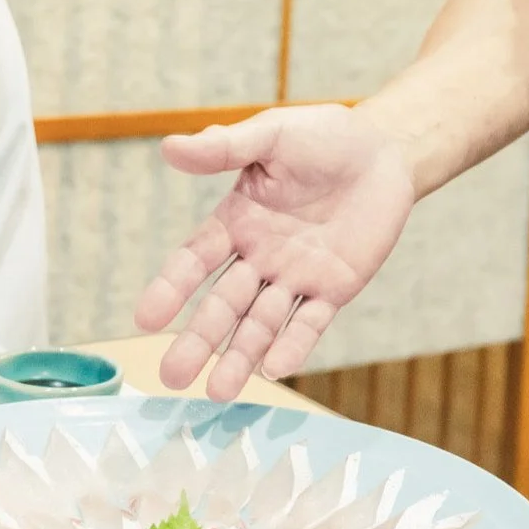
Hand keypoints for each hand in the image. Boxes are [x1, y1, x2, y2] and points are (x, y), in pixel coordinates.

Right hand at [133, 104, 416, 400]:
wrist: (384, 151)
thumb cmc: (321, 137)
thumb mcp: (270, 135)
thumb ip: (224, 147)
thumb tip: (168, 147)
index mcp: (236, 220)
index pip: (195, 260)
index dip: (170, 288)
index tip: (145, 318)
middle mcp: (259, 256)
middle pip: (222, 305)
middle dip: (198, 340)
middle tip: (172, 377)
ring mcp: (296, 277)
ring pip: (261, 323)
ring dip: (239, 356)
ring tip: (217, 393)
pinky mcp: (334, 288)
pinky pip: (310, 322)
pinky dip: (293, 345)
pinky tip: (274, 369)